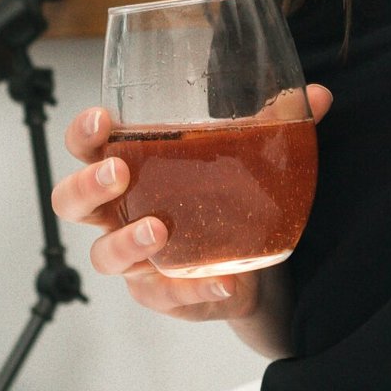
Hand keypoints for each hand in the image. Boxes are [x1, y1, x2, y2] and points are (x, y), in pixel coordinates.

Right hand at [50, 88, 333, 320]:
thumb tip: (320, 95)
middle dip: (88, 185)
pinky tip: (222, 279)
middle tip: (119, 173)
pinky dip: (190, 288)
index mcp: (130, 163)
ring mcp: (135, 257)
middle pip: (71, 201)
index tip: (103, 120)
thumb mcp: (247, 154)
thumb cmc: (225, 194)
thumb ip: (277, 124)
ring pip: (105, 255)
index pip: (86, 145)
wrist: (252, 261)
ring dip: (127, 241)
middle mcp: (119, 211)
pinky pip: (163, 295)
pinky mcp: (160, 293)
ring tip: (159, 229)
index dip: (84, 133)